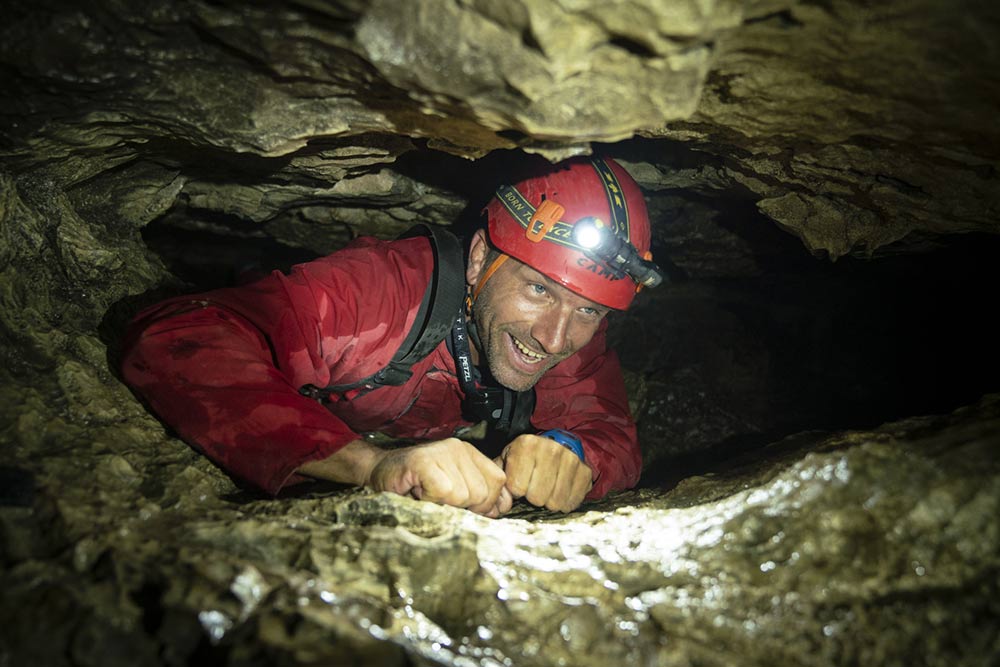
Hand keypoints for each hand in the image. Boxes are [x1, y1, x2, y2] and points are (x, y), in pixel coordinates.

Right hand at [368, 437, 508, 516]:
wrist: (376, 473)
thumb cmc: (413, 487)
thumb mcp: (452, 493)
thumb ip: (479, 499)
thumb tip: (501, 509)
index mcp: (470, 455)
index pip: (499, 481)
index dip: (486, 503)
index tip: (465, 508)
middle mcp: (460, 449)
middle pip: (483, 493)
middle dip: (463, 508)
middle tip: (439, 501)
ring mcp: (442, 452)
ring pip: (463, 494)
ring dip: (443, 505)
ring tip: (427, 495)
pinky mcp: (424, 460)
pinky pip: (444, 491)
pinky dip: (431, 501)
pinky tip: (419, 495)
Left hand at [497, 434, 591, 511]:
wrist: (558, 444)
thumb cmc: (528, 457)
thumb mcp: (508, 460)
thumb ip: (499, 479)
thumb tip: (499, 503)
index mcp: (527, 444)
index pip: (516, 487)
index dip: (516, 490)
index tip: (519, 483)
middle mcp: (550, 449)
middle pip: (536, 497)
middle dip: (533, 497)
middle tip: (534, 487)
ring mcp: (570, 460)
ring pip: (554, 502)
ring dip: (549, 500)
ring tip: (547, 488)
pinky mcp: (585, 472)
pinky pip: (571, 503)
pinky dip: (564, 502)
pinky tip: (560, 491)